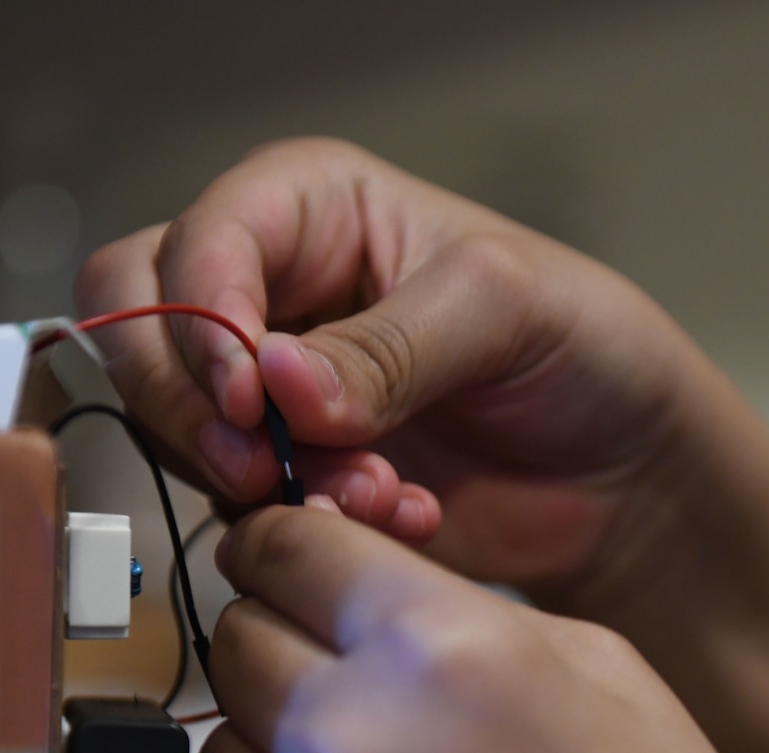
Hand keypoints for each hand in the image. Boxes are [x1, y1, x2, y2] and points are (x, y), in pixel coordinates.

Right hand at [76, 137, 768, 603]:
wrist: (628, 473)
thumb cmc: (586, 349)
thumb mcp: (502, 310)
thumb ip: (386, 346)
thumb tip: (274, 382)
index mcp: (313, 209)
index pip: (193, 246)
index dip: (198, 321)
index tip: (248, 396)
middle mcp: (276, 294)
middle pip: (141, 333)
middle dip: (197, 410)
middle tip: (266, 466)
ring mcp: (276, 396)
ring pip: (187, 434)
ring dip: (270, 480)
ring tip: (380, 495)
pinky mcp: (296, 481)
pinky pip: (245, 509)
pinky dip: (310, 527)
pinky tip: (402, 518)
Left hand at [190, 500, 768, 752]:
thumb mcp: (613, 678)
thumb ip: (466, 610)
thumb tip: (356, 586)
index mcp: (443, 650)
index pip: (285, 544)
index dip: (285, 551)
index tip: (285, 571)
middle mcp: (349, 743)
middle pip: (237, 643)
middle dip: (290, 657)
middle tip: (367, 713)